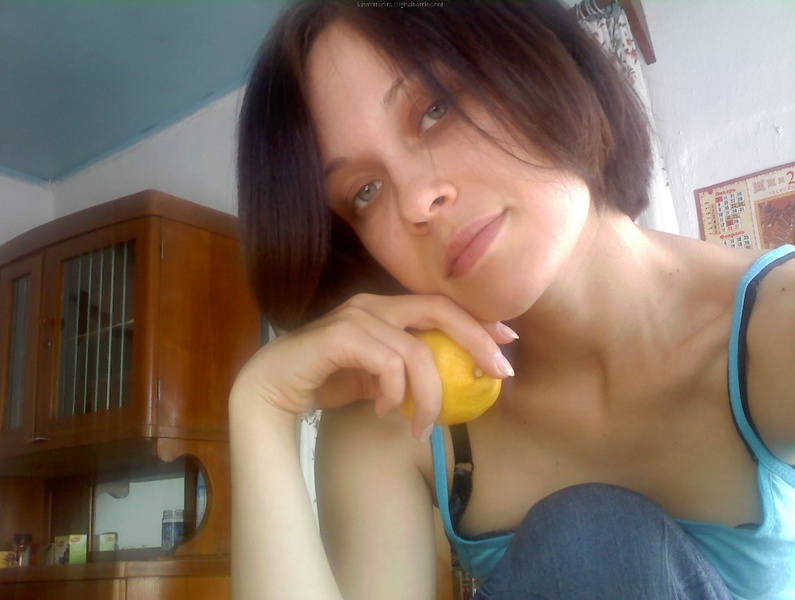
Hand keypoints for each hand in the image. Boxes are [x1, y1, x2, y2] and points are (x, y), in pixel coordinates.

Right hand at [231, 293, 516, 438]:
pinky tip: (384, 411)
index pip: (440, 305)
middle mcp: (373, 305)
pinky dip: (394, 392)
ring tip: (422, 426)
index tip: (506, 341)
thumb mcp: (377, 379)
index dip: (476, 320)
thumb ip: (406, 372)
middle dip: (475, 339)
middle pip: (438, 310)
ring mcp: (356, 317)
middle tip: (497, 371)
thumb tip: (449, 383)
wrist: (272, 392)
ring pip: (417, 350)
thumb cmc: (325, 383)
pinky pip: (388, 363)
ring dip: (429, 394)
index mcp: (384, 310)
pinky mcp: (340, 336)